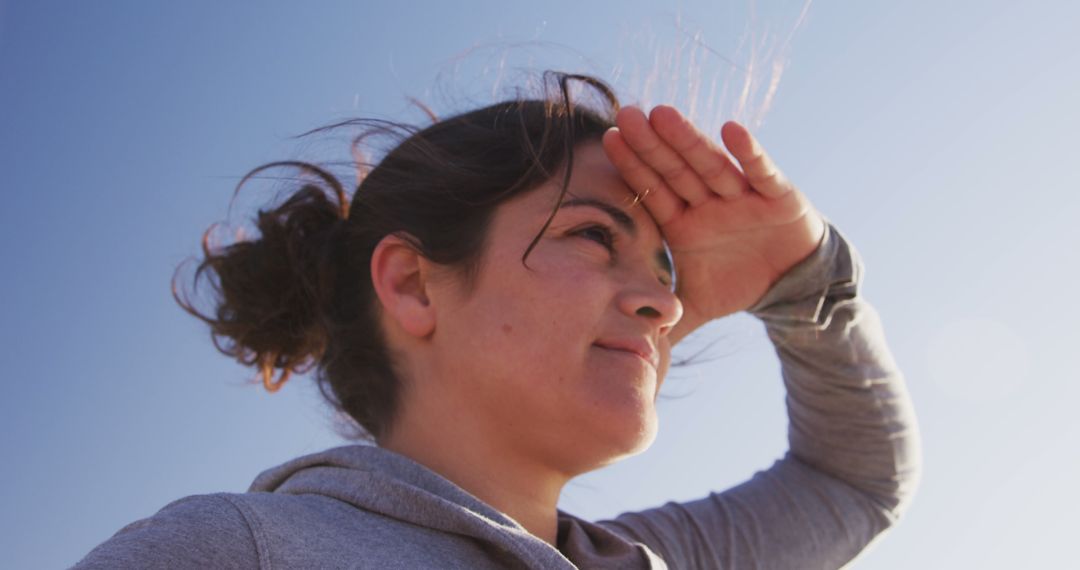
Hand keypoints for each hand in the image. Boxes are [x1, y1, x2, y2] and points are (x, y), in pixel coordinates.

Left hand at [602, 105, 824, 343]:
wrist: (791, 283)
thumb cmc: (738, 282)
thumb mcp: (695, 306)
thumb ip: (662, 322)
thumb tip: (629, 352)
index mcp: (683, 223)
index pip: (653, 191)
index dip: (632, 166)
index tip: (608, 139)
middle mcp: (707, 203)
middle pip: (675, 170)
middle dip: (651, 144)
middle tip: (626, 113)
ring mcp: (741, 196)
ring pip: (710, 165)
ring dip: (689, 140)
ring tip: (663, 113)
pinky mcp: (777, 195)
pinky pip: (761, 172)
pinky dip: (749, 153)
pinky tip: (731, 130)